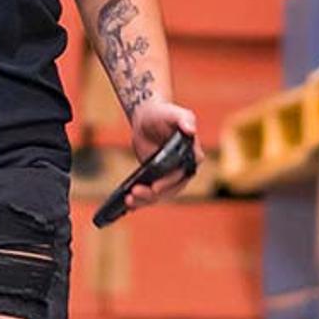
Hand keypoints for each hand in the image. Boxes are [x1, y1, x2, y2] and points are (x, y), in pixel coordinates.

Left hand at [106, 98, 202, 219]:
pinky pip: (151, 193)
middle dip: (153, 194)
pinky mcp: (158, 179)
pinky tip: (127, 204)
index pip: (183, 174)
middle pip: (171, 189)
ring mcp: (170, 176)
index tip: (155, 186)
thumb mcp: (174, 113)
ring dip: (144, 200)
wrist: (148, 118)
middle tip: (135, 193)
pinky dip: (140, 201)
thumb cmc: (163, 114)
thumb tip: (190, 129)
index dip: (169, 182)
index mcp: (192, 155)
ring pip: (160, 195)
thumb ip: (184, 119)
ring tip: (128, 201)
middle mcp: (184, 169)